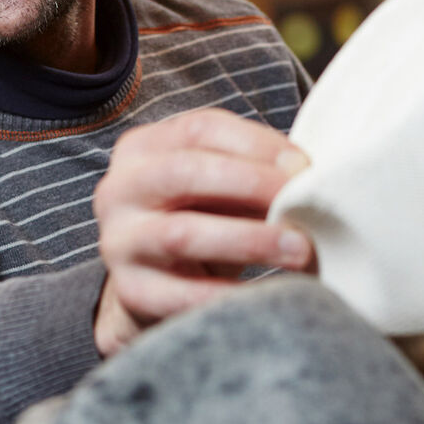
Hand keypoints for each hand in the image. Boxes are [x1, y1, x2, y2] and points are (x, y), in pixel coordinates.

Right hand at [92, 108, 314, 357]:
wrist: (153, 289)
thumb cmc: (197, 223)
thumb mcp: (216, 189)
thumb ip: (250, 174)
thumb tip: (304, 179)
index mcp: (141, 149)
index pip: (199, 129)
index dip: (256, 144)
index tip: (304, 166)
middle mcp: (119, 190)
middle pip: (184, 172)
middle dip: (252, 183)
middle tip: (305, 201)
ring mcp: (119, 242)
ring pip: (182, 233)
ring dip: (250, 239)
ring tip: (299, 248)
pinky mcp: (131, 292)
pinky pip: (183, 294)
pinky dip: (231, 294)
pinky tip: (269, 294)